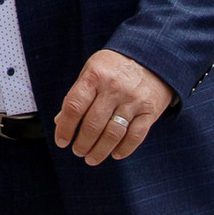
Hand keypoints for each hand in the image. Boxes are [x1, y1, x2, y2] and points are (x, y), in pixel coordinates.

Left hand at [53, 46, 170, 165]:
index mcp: (95, 76)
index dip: (65, 128)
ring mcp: (133, 100)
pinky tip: (114, 154)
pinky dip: (123, 149)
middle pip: (93, 124)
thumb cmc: (115, 67)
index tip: (61, 141)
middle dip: (82, 144)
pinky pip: (135, 136)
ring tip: (91, 158)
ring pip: (113, 134)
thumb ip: (78, 95)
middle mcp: (114, 88)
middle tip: (77, 152)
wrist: (153, 56)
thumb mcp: (92, 71)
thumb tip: (60, 121)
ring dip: (100, 151)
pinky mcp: (150, 111)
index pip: (74, 106)